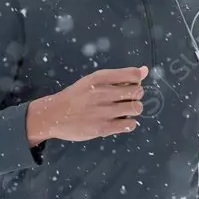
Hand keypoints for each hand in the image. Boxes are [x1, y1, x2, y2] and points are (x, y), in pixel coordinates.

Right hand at [26, 67, 147, 143]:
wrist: (53, 115)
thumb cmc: (76, 96)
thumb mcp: (95, 80)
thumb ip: (120, 76)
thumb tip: (145, 70)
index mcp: (100, 78)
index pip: (134, 75)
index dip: (136, 81)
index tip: (127, 86)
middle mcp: (103, 93)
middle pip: (138, 92)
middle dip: (134, 96)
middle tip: (123, 100)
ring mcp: (103, 111)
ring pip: (136, 108)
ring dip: (132, 110)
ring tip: (121, 112)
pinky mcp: (103, 128)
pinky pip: (130, 125)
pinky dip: (128, 124)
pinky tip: (119, 121)